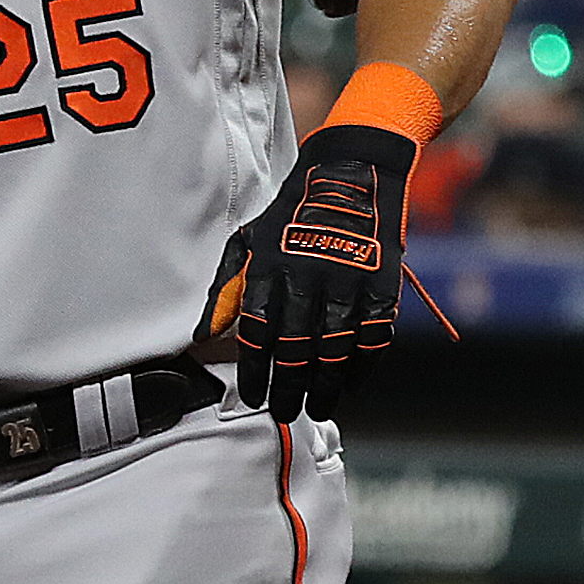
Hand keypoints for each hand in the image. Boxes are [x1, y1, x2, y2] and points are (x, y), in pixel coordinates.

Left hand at [209, 122, 416, 424]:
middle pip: (295, 349)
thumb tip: (202, 335)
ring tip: (316, 410)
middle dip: (288, 388)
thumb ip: (228, 288)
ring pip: (334, 349)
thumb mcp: (250, 239)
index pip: (256, 333)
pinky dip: (362, 365)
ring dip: (325, 386)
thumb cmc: (293, 212)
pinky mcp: (381, 282)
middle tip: (284, 413)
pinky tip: (350, 386)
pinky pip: (372, 336)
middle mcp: (307, 276)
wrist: (352, 171)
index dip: (254, 372)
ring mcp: (347, 280)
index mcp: (270, 267)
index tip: (252, 397)